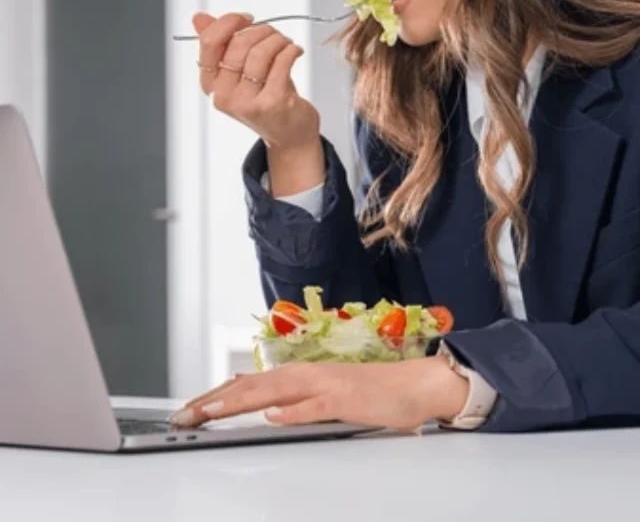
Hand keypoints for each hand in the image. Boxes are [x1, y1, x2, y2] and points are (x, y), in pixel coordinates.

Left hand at [169, 357, 468, 430]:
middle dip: (216, 400)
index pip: (249, 384)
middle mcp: (307, 375)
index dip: (217, 396)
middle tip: (185, 414)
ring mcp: (326, 385)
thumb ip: (296, 402)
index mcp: (300, 376)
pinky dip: (292, 411)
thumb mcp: (325, 399)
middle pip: (253, 385)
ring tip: (213, 412)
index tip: (189, 410)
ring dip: (242, 401)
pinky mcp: (345, 399)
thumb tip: (264, 410)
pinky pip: (315, 406)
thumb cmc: (371, 394)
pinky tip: (273, 417)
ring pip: (276, 391)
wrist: (414, 385)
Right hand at [193, 12, 320, 150]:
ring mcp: (247, 102)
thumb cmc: (265, 99)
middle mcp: (224, 95)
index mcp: (211, 84)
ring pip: (260, 52)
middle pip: (238, 44)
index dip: (229, 22)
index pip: (209, 42)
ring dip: (278, 39)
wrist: (289, 134)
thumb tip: (199, 18)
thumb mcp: (239, 72)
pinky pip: (282, 62)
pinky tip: (295, 51)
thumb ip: (220, 44)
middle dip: (261, 30)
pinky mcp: (272, 103)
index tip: (245, 18)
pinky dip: (291, 50)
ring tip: (285, 43)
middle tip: (273, 34)